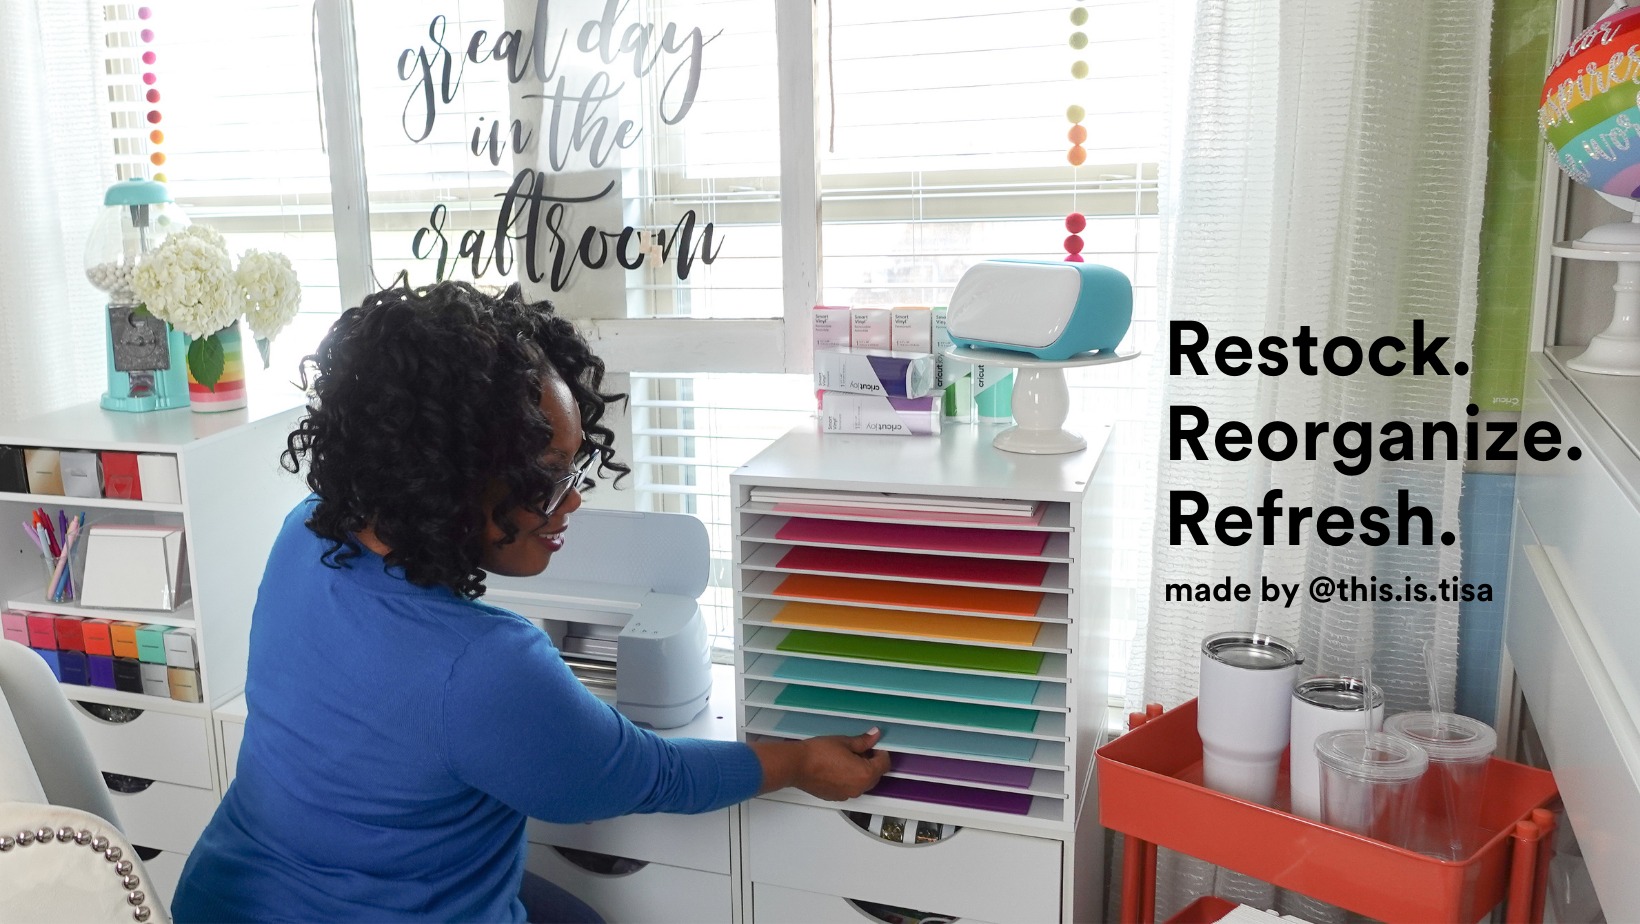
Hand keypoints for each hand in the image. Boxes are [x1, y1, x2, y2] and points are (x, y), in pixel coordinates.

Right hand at [751, 728, 891, 800]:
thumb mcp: (844, 742)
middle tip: (860, 750)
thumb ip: (863, 741)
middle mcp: (858, 788)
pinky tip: (837, 768)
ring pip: (862, 783)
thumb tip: (874, 736)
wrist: (797, 765)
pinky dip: (848, 779)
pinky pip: (849, 788)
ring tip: (846, 758)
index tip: (874, 745)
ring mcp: (847, 795)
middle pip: (875, 776)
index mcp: (865, 774)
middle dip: (871, 763)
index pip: (884, 764)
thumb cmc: (818, 754)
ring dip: (860, 772)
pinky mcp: (836, 797)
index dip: (881, 752)